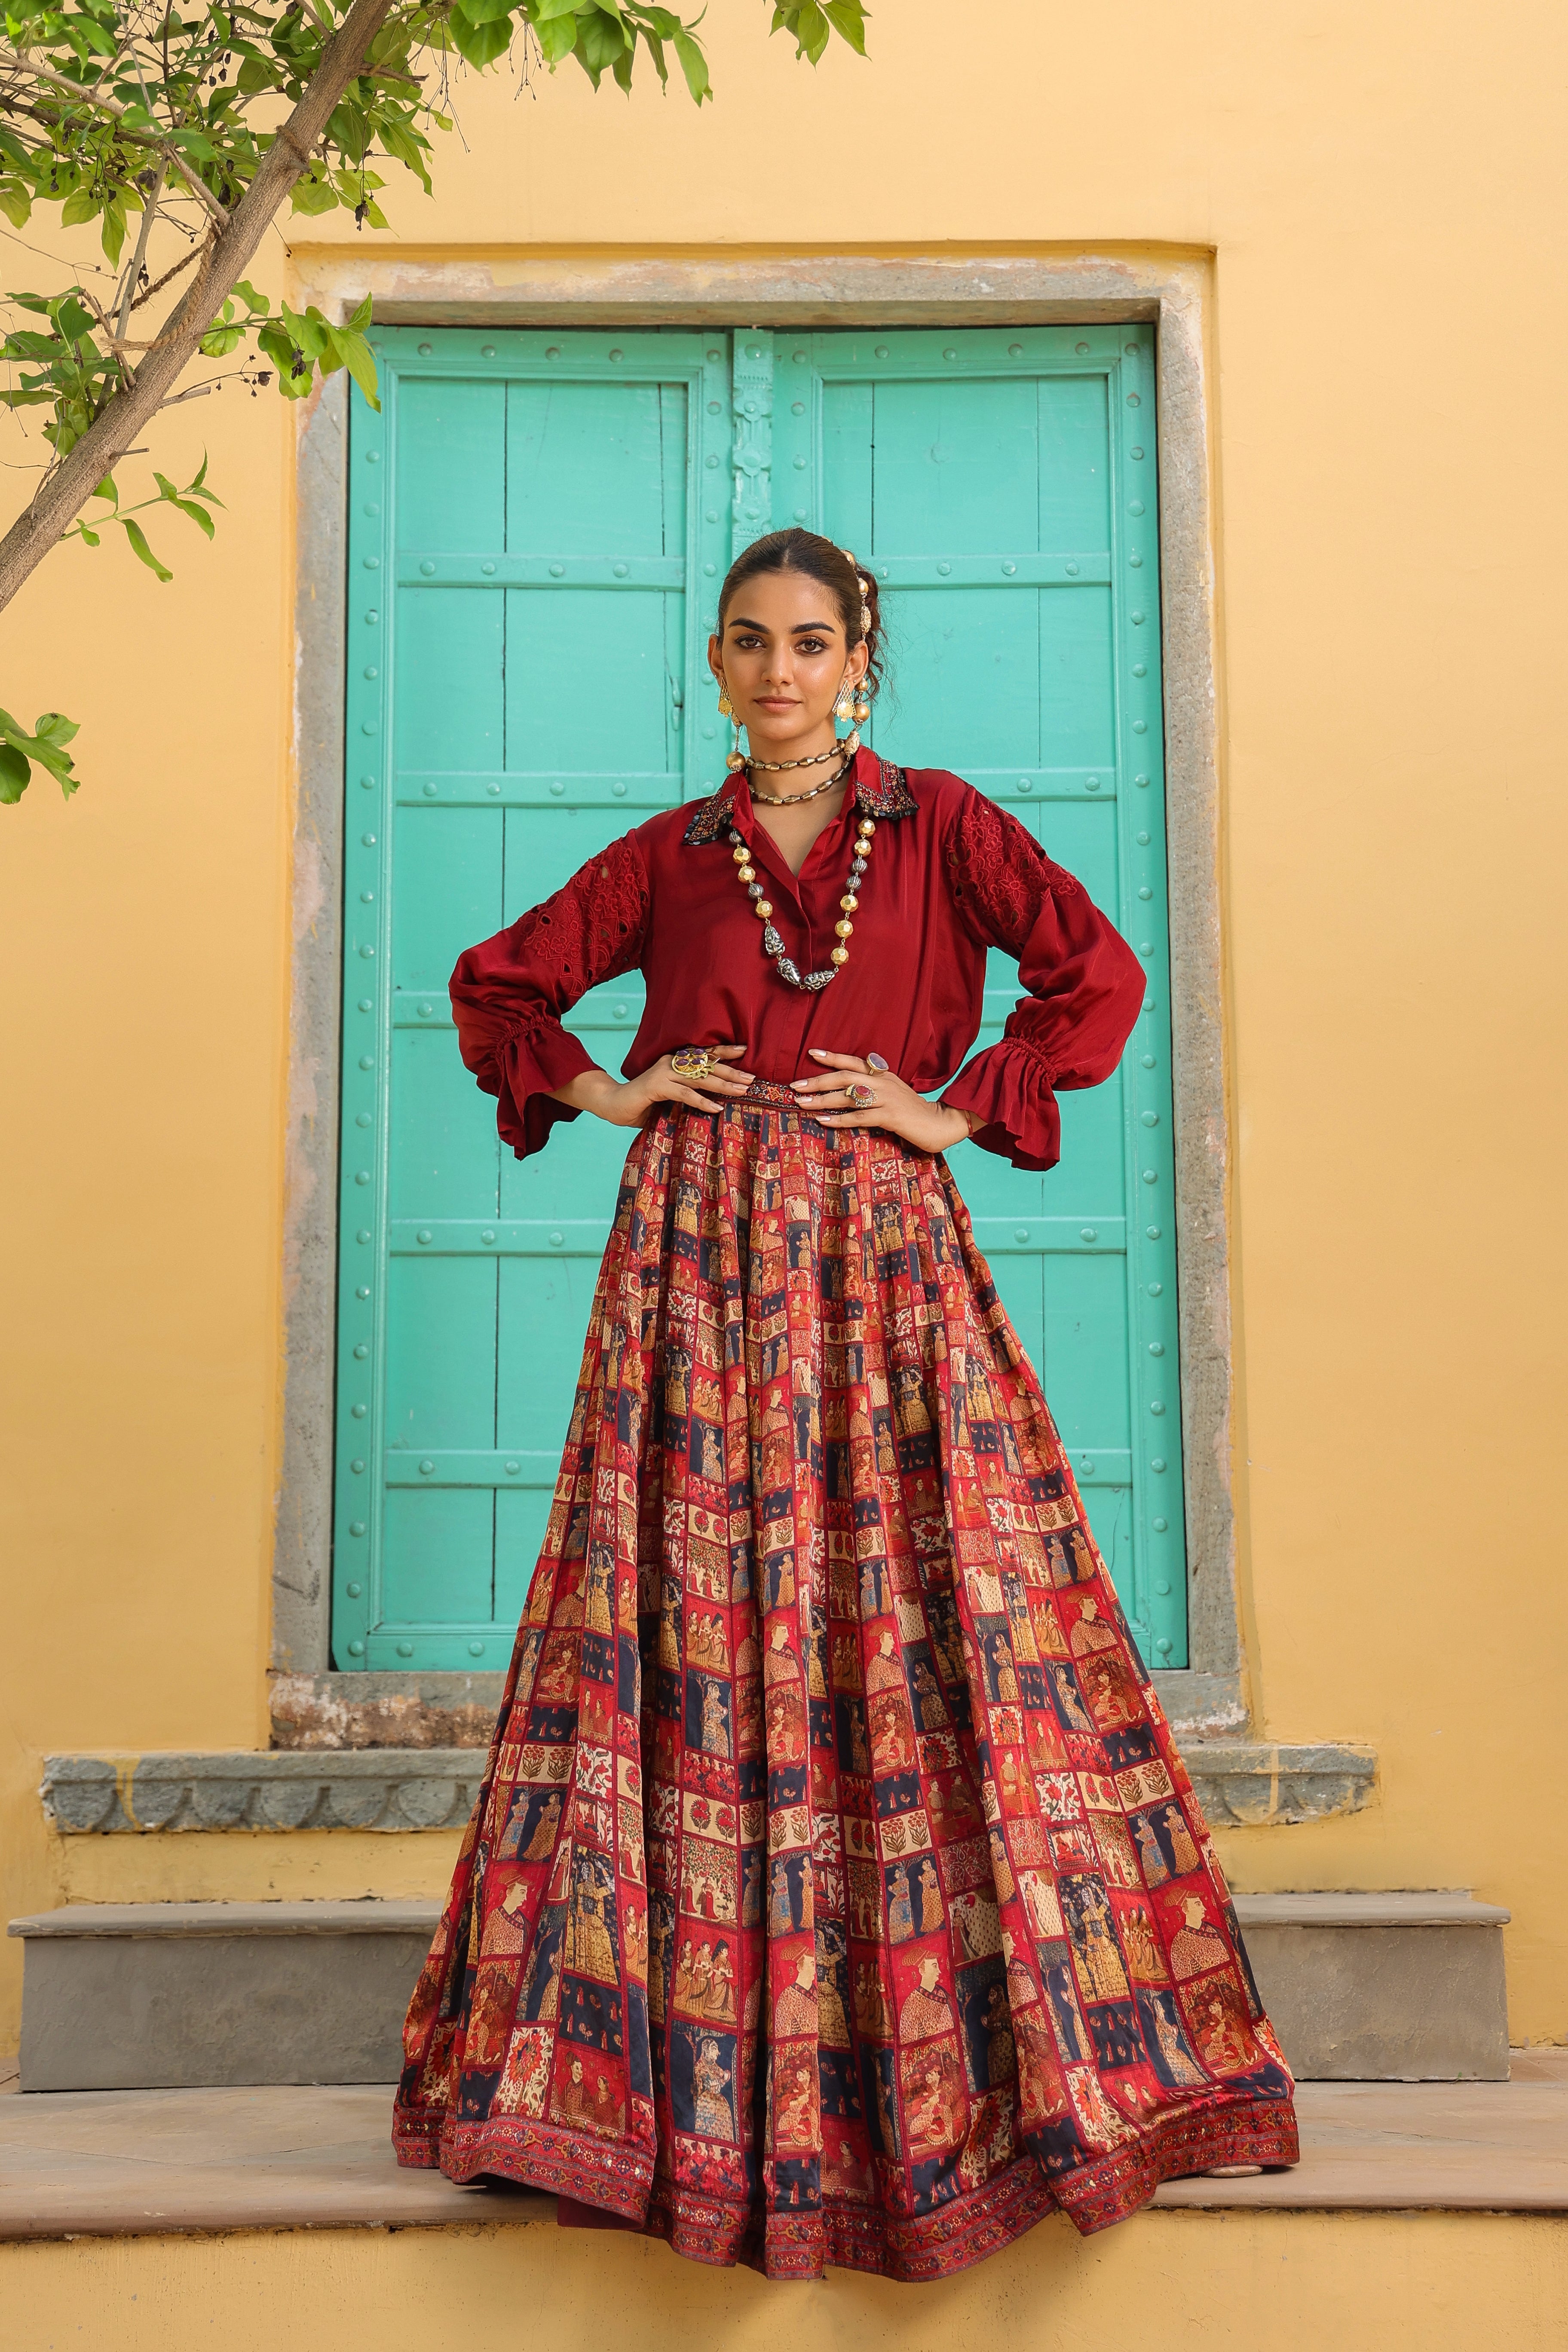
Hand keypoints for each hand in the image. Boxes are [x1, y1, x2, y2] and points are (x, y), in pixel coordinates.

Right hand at [553, 1045, 756, 1126]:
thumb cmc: (645, 1102)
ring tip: (741, 1091)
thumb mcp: (671, 1095)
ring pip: (698, 1077)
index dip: (724, 1050)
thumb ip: (689, 1092)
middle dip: (730, 1071)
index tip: (745, 1050)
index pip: (703, 1053)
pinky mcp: (656, 1087)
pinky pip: (683, 1093)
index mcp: (675, 1061)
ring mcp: (663, 1073)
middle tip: (751, 1078)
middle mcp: (671, 1062)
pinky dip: (701, 1101)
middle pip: (706, 1064)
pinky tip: (716, 1108)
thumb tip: (716, 1100)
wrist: (613, 1104)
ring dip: (722, 1085)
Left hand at [790, 1049, 976, 1151]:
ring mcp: (887, 1099)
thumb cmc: (911, 1109)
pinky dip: (840, 1119)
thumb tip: (847, 1085)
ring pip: (849, 1097)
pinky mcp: (890, 1116)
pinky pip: (860, 1117)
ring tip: (802, 1103)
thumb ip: (873, 1084)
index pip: (853, 1061)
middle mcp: (883, 1083)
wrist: (938, 1123)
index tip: (811, 1052)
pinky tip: (824, 1120)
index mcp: (882, 1074)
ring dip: (822, 1100)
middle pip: (845, 1077)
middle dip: (818, 1080)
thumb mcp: (892, 1090)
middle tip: (795, 1085)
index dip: (833, 1057)